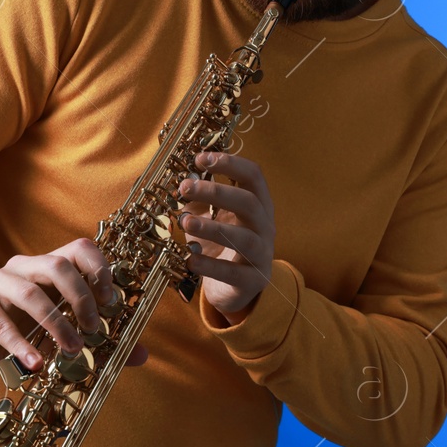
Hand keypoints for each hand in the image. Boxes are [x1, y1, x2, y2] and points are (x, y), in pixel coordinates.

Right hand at [0, 237, 149, 385]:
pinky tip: (36, 364)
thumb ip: (98, 339)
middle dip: (80, 298)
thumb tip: (141, 356)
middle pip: (56, 266)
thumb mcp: (58, 328)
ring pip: (30, 294)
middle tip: (93, 329)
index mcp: (47, 267)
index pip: (78, 248)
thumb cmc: (21, 329)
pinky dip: (22, 345)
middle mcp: (22, 267)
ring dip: (56, 324)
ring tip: (71, 350)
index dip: (99, 268)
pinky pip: (1, 322)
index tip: (111, 300)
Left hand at [177, 151, 274, 323]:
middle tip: (184, 188)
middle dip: (216, 192)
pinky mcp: (252, 280)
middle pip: (249, 202)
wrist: (233, 287)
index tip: (200, 159)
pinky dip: (210, 266)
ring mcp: (261, 254)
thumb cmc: (220, 243)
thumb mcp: (211, 216)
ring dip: (212, 228)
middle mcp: (264, 226)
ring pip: (244, 238)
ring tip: (185, 222)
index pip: (253, 175)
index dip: (230, 163)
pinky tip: (189, 260)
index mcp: (258, 203)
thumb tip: (181, 179)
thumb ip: (199, 199)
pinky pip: (233, 273)